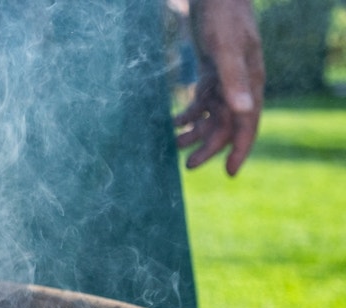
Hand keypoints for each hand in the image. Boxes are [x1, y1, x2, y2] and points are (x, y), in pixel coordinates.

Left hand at [174, 0, 263, 175]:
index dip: (240, 150)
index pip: (248, 124)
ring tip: (175, 146)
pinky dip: (188, 114)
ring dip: (196, 133)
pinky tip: (173, 124)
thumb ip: (234, 79)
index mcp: (250, 84)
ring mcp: (226, 80)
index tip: (230, 172)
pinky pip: (202, 102)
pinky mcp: (211, 73)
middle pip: (226, 125)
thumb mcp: (226, 49)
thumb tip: (244, 110)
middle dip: (210, 147)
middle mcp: (240, 86)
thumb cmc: (223, 18)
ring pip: (212, 116)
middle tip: (189, 165)